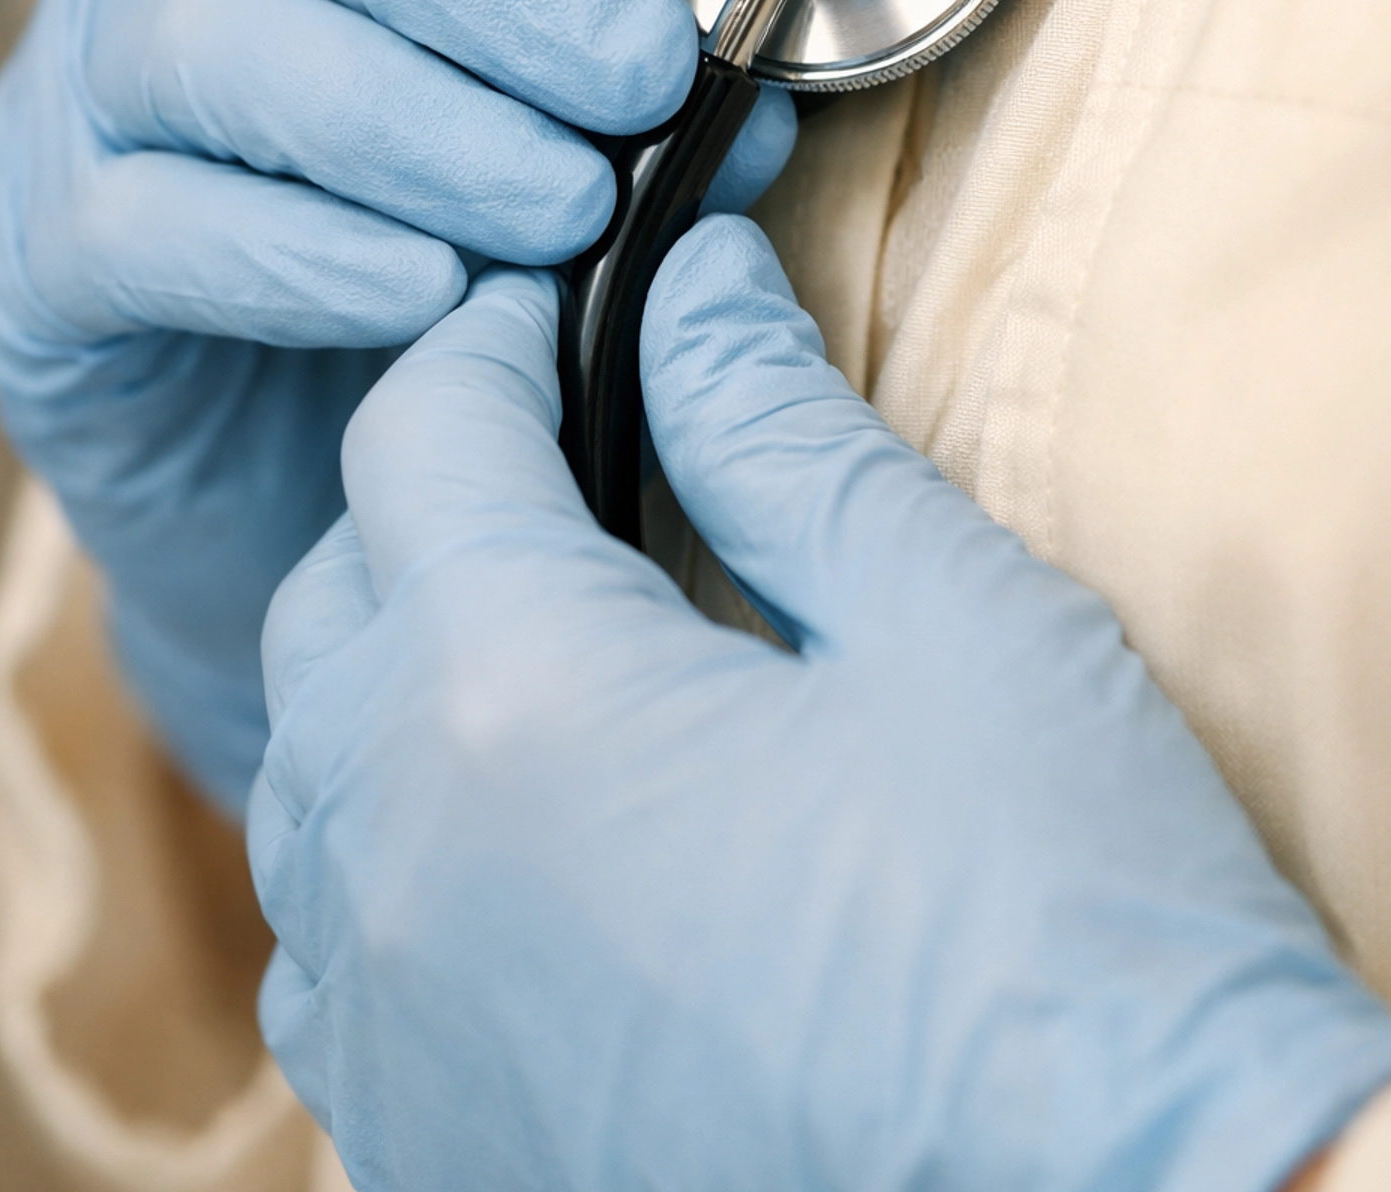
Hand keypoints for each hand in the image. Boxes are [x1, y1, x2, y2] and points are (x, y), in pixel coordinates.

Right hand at [0, 0, 793, 814]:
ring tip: (570, 208)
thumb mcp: (561, 135)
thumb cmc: (453, 250)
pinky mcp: (42, 251)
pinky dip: (302, 255)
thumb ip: (646, 85)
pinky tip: (429, 293)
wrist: (282, 467)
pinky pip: (147, 223)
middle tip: (647, 75)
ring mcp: (92, 82)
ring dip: (421, 121)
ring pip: (224, 44)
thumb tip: (767, 87)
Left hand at [252, 219, 1390, 1191]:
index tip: (561, 298)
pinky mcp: (437, 1156)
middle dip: (434, 494)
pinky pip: (340, 958)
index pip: (419, 440)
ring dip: (399, 673)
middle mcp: (410, 875)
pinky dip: (398, 855)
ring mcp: (404, 1042)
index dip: (487, 338)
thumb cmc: (1079, 926)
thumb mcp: (949, 621)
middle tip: (571, 451)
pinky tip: (528, 839)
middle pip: (332, 597)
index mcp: (520, 705)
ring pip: (311, 781)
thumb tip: (695, 285)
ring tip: (551, 632)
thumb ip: (779, 430)